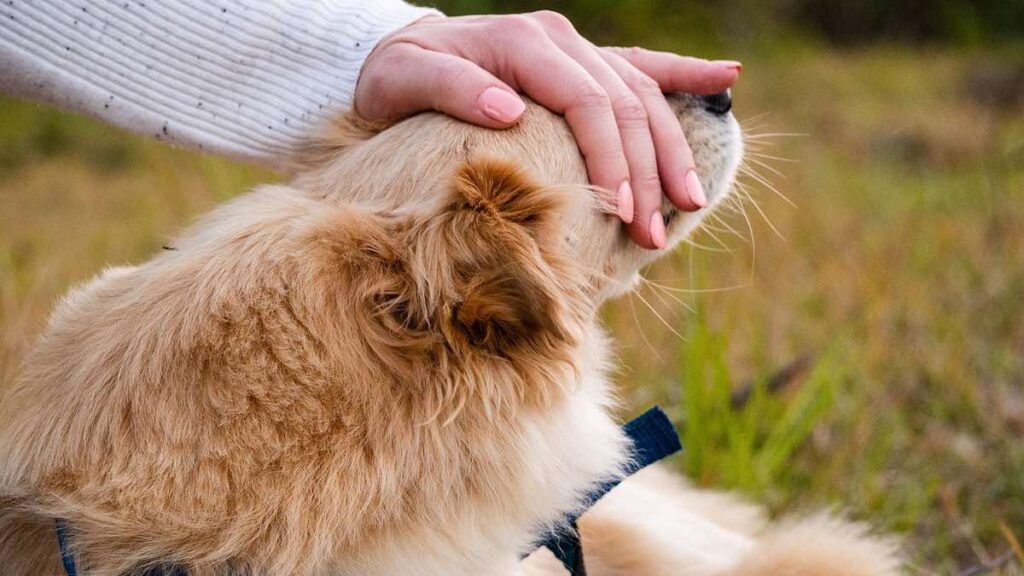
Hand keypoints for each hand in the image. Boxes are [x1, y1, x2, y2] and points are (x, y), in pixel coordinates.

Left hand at [354, 11, 739, 248]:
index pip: (587, 102)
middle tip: (654, 235)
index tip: (623, 213)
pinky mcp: (582, 63)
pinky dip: (685, 73)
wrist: (399, 55)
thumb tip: (507, 109)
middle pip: (624, 104)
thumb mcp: (402, 80)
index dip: (612, 158)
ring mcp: (576, 49)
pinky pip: (643, 65)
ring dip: (671, 150)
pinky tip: (726, 80)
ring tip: (691, 202)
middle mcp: (559, 41)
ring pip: (643, 94)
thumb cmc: (396, 77)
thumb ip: (451, 89)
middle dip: (646, 171)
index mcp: (524, 42)